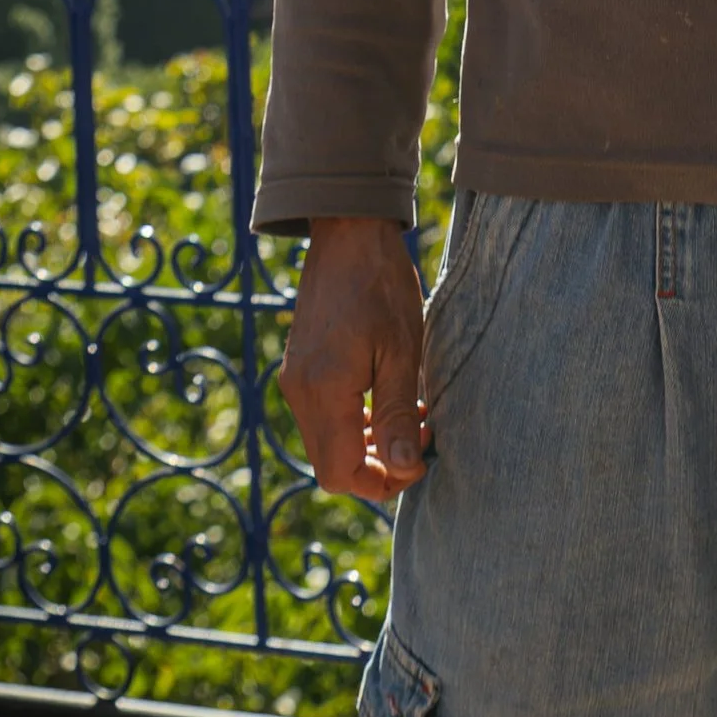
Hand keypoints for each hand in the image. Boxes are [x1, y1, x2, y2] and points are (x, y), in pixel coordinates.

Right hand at [280, 216, 427, 503]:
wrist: (348, 233)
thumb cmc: (381, 286)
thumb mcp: (401, 351)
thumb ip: (397, 414)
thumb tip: (403, 470)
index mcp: (322, 393)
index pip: (340, 474)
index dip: (381, 483)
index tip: (419, 462)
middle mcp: (299, 394)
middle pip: (331, 465)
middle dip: (378, 467)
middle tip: (421, 439)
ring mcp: (295, 381)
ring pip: (328, 444)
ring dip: (370, 445)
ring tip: (414, 418)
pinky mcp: (301, 369)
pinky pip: (325, 418)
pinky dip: (356, 423)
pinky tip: (390, 400)